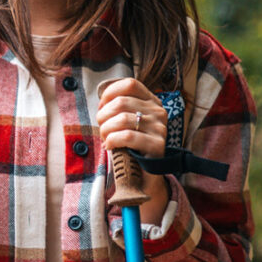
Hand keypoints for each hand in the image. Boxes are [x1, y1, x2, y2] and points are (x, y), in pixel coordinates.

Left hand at [97, 78, 170, 222]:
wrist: (144, 177)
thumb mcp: (126, 123)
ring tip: (105, 139)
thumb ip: (119, 109)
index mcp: (152, 101)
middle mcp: (159, 112)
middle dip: (103, 116)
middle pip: (121, 102)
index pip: (130, 84)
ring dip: (106, 130)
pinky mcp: (157, 145)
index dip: (109, 93)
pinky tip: (110, 147)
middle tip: (101, 129)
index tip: (101, 107)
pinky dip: (112, 140)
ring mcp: (160, 128)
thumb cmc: (131, 147)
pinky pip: (127, 136)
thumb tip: (101, 103)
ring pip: (122, 119)